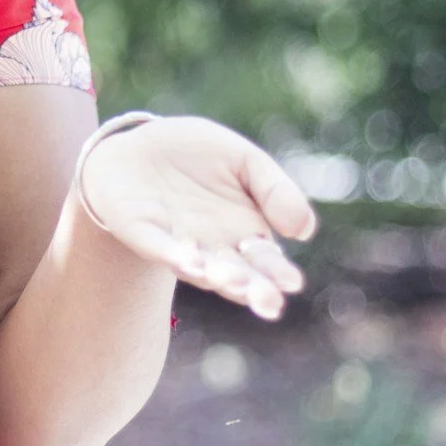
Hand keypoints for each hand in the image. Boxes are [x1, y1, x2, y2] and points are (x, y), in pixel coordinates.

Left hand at [75, 115, 317, 320]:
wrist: (140, 144)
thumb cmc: (199, 155)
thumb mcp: (245, 160)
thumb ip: (276, 191)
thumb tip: (304, 232)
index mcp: (244, 233)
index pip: (266, 262)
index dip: (278, 274)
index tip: (291, 283)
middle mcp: (212, 248)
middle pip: (237, 275)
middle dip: (252, 289)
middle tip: (269, 302)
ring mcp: (177, 243)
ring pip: (199, 267)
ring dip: (215, 275)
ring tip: (232, 280)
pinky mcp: (142, 232)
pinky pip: (159, 247)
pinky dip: (173, 255)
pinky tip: (189, 261)